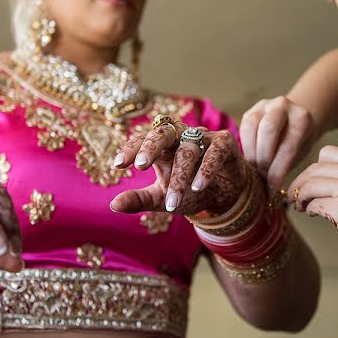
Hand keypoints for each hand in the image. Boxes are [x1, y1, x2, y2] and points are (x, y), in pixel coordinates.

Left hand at [110, 122, 245, 215]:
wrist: (224, 198)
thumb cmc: (189, 192)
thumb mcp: (162, 198)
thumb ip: (139, 200)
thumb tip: (113, 205)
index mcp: (162, 146)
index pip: (143, 140)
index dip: (131, 148)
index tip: (118, 164)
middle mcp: (181, 137)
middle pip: (164, 132)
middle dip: (151, 147)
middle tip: (140, 165)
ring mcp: (204, 138)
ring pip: (189, 149)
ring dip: (181, 176)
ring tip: (173, 202)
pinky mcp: (225, 144)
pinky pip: (216, 150)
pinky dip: (207, 168)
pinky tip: (198, 186)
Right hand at [240, 96, 318, 188]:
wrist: (295, 119)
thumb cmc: (299, 142)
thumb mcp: (300, 152)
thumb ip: (286, 164)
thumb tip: (269, 192)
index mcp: (302, 118)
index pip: (288, 146)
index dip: (278, 170)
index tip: (272, 188)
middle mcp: (283, 106)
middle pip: (268, 129)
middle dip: (263, 157)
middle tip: (261, 176)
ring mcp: (265, 105)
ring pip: (252, 126)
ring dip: (251, 152)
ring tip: (254, 169)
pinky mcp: (251, 111)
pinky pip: (243, 128)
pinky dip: (245, 147)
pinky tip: (250, 159)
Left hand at [288, 145, 337, 272]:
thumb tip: (312, 177)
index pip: (326, 154)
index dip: (312, 169)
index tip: (307, 183)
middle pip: (314, 169)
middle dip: (300, 183)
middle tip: (295, 198)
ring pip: (310, 185)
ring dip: (300, 197)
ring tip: (303, 207)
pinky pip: (314, 204)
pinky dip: (310, 210)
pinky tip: (315, 215)